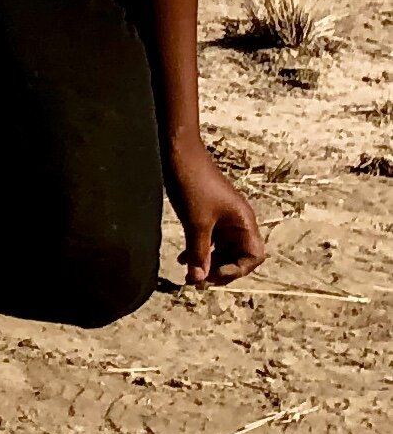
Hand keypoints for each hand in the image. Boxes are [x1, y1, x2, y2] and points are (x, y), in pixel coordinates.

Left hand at [168, 132, 265, 285]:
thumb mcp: (196, 223)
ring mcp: (224, 217)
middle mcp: (239, 221)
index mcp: (245, 222)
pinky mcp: (209, 212)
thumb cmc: (193, 184)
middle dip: (220, 269)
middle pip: (239, 255)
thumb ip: (199, 252)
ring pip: (223, 248)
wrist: (179, 153)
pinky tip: (183, 258)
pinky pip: (210, 238)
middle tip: (197, 280)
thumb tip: (198, 280)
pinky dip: (200, 249)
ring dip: (208, 261)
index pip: (253, 256)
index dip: (236, 270)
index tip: (212, 275)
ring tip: (190, 274)